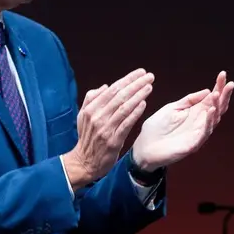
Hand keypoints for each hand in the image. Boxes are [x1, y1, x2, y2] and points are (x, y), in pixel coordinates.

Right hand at [62, 69, 153, 188]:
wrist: (85, 162)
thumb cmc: (87, 137)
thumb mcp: (83, 116)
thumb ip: (91, 99)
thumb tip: (105, 86)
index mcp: (91, 109)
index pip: (112, 89)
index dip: (127, 79)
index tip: (140, 72)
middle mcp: (97, 117)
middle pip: (120, 96)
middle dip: (136, 84)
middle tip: (149, 76)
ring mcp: (105, 129)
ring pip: (124, 108)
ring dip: (138, 95)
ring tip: (149, 86)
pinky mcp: (113, 141)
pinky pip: (126, 124)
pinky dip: (135, 113)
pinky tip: (143, 104)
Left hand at [131, 71, 233, 170]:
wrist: (144, 148)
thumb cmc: (157, 128)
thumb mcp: (172, 108)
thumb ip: (188, 100)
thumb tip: (207, 90)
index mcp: (195, 112)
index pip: (211, 98)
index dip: (218, 87)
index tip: (223, 74)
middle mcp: (200, 122)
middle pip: (217, 108)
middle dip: (224, 95)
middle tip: (230, 83)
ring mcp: (198, 134)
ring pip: (213, 120)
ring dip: (217, 106)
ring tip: (217, 94)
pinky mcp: (193, 144)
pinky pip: (204, 133)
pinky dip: (208, 122)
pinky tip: (211, 111)